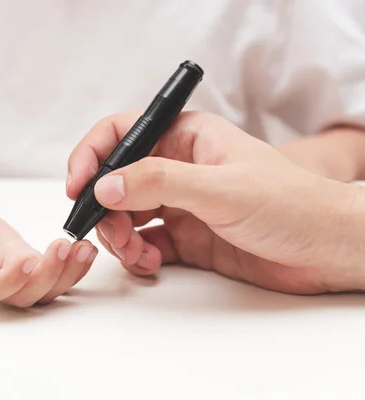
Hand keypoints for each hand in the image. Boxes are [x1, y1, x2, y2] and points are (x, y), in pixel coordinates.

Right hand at [0, 190, 97, 306]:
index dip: (9, 280)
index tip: (25, 258)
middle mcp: (1, 284)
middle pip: (26, 295)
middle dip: (49, 274)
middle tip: (63, 245)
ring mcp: (23, 281)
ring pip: (48, 292)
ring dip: (69, 273)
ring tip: (83, 247)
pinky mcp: (40, 272)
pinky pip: (61, 279)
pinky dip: (77, 268)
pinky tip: (87, 248)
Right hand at [67, 111, 363, 293]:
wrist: (327, 250)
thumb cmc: (291, 204)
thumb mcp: (220, 188)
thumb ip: (159, 183)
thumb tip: (105, 185)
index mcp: (186, 137)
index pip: (122, 133)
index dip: (92, 155)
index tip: (77, 185)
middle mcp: (178, 167)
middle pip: (117, 180)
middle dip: (105, 208)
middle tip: (111, 233)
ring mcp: (181, 203)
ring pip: (127, 215)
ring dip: (120, 236)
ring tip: (136, 255)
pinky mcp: (187, 237)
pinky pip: (145, 243)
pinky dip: (138, 255)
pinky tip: (150, 263)